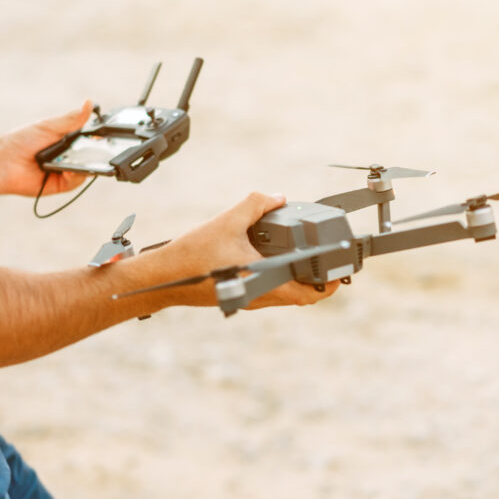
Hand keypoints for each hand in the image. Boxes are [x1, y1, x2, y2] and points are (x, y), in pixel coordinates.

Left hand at [0, 100, 93, 197]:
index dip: (98, 139)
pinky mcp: (61, 185)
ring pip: (86, 169)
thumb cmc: (22, 140)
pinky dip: (75, 175)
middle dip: (95, 153)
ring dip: (84, 164)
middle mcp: (67, 156)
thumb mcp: (50, 125)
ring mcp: (65, 171)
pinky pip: (76, 181)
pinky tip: (68, 170)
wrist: (4, 161)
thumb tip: (89, 102)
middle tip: (98, 149)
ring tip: (76, 158)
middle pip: (90, 156)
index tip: (106, 136)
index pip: (89, 140)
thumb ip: (72, 118)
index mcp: (66, 140)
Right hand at [160, 192, 340, 308]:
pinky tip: (271, 260)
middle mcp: (258, 297)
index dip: (327, 286)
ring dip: (295, 281)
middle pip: (299, 297)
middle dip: (315, 282)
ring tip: (302, 259)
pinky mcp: (237, 297)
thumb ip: (256, 204)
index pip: (307, 295)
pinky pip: (267, 292)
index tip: (338, 274)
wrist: (160, 277)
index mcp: (262, 281)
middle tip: (324, 263)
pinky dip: (276, 279)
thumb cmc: (190, 255)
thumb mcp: (227, 221)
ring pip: (283, 296)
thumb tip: (278, 198)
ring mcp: (247, 300)